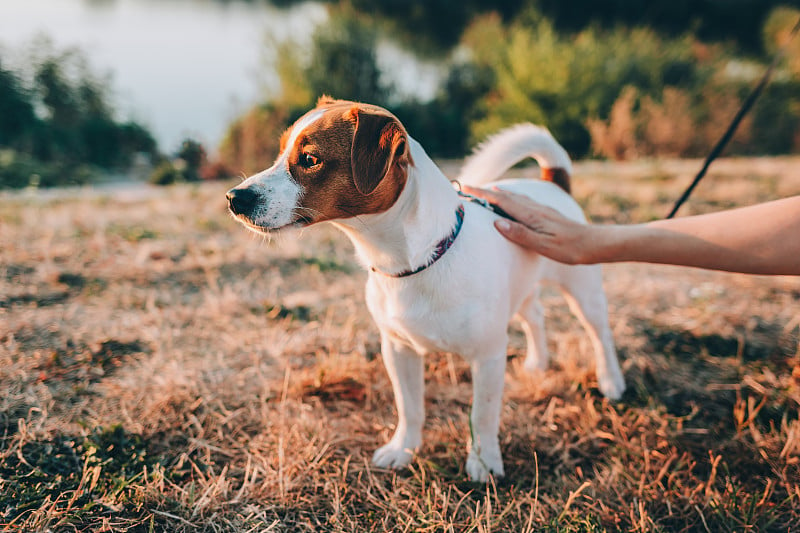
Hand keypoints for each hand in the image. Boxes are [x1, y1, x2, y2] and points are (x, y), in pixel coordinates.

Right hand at [462, 185, 596, 264]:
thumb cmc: (569, 248)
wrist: (594, 243)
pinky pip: (524, 202)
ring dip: (499, 193)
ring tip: (488, 191)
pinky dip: (512, 199)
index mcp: (531, 216)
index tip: (464, 188)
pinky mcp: (547, 214)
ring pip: (516, 198)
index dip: (482, 194)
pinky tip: (514, 201)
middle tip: (468, 188)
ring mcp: (542, 210)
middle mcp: (535, 209)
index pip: (501, 201)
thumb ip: (520, 233)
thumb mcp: (543, 245)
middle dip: (486, 192)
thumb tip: (496, 222)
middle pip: (506, 196)